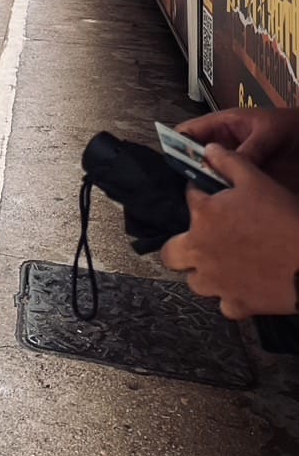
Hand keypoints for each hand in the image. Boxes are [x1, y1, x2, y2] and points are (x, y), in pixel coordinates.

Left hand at [161, 145, 298, 317]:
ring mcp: (216, 282)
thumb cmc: (284, 219)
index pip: (188, 198)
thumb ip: (228, 162)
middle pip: (171, 253)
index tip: (211, 197)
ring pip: (195, 282)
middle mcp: (200, 250)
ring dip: (204, 273)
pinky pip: (224, 304)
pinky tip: (243, 286)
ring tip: (223, 263)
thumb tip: (209, 150)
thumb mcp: (256, 180)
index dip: (200, 195)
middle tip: (201, 239)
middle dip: (182, 245)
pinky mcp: (236, 305)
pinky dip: (231, 297)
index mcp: (203, 216)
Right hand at [180, 108, 298, 191]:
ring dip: (211, 189)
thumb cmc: (293, 126)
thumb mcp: (269, 132)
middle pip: (197, 161)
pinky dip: (228, 202)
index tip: (174, 160)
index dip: (177, 144)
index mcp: (223, 126)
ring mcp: (237, 168)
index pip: (189, 133)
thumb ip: (250, 148)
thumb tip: (231, 166)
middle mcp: (226, 148)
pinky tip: (230, 210)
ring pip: (213, 179)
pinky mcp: (249, 186)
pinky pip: (232, 194)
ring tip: (212, 200)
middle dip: (192, 173)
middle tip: (194, 187)